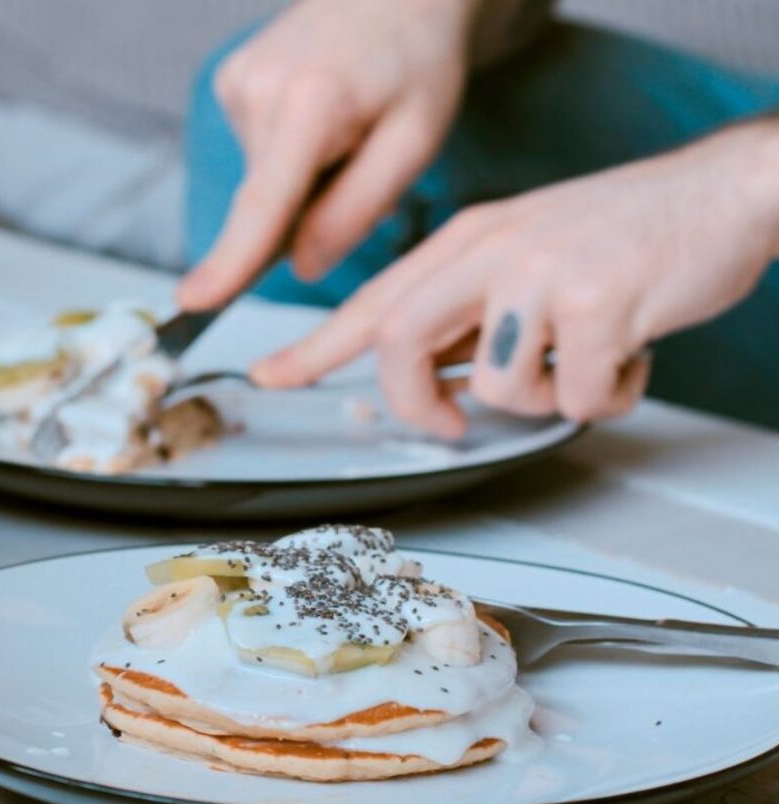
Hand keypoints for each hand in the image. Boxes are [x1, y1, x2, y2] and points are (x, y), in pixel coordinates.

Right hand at [177, 0, 478, 308]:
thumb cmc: (415, 65)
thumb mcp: (414, 141)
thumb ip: (356, 209)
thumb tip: (301, 266)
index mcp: (310, 102)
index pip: (262, 202)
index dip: (229, 260)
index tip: (192, 301)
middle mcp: (258, 89)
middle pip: (266, 204)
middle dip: (308, 215)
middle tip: (360, 165)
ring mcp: (237, 84)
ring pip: (266, 184)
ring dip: (305, 184)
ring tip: (347, 133)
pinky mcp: (231, 85)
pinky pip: (262, 157)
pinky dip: (291, 161)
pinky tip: (322, 123)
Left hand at [252, 121, 778, 436]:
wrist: (719, 194)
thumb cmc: (622, 235)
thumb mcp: (525, 259)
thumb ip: (471, 316)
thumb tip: (437, 377)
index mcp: (467, 241)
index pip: (372, 301)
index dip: (315, 345)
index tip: (273, 375)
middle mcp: (492, 250)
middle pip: (398, 342)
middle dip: (417, 403)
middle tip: (450, 421)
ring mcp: (539, 273)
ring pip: (498, 387)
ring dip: (545, 394)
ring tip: (586, 355)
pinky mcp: (594, 303)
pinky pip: (575, 396)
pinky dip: (604, 394)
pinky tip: (626, 354)